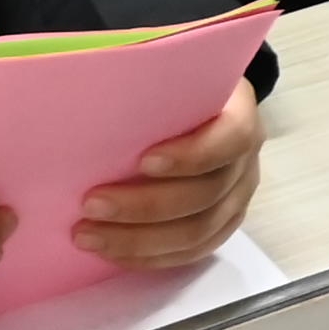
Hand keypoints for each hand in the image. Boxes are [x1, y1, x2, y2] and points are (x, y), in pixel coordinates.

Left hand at [70, 83, 265, 271]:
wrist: (196, 107)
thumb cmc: (170, 89)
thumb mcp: (165, 71)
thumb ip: (140, 80)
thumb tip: (83, 92)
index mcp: (239, 113)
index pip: (231, 139)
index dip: (191, 155)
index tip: (143, 160)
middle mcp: (245, 160)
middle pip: (206, 195)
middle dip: (144, 205)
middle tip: (90, 204)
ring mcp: (237, 197)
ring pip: (197, 232)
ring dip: (140, 239)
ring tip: (88, 235)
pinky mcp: (222, 225)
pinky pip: (192, 253)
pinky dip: (151, 257)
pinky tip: (113, 253)